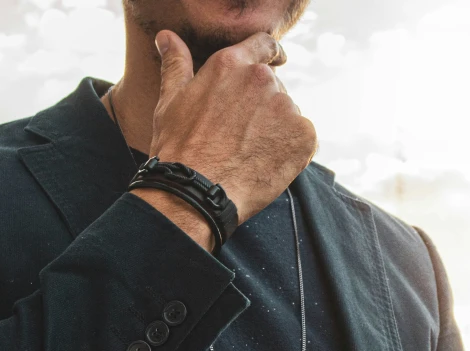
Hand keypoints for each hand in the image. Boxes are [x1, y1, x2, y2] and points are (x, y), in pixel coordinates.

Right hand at [151, 30, 316, 225]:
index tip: (279, 60)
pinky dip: (291, 152)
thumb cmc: (179, 151)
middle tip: (242, 139)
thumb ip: (176, 65)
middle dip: (263, 108)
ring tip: (250, 156)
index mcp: (230, 65)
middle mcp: (261, 79)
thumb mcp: (171, 102)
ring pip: (287, 116)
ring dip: (276, 131)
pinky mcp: (303, 136)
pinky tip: (266, 166)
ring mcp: (285, 107)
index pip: (263, 46)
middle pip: (274, 88)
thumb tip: (166, 38)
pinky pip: (302, 140)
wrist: (198, 193)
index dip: (272, 53)